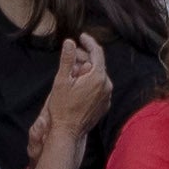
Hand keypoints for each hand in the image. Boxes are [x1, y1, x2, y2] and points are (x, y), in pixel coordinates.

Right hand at [30, 33, 112, 160]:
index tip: (81, 37)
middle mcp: (107, 86)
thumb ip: (68, 59)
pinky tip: (77, 85)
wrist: (67, 131)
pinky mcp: (104, 105)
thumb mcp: (62, 80)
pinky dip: (89, 82)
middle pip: (97, 64)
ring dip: (86, 71)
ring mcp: (107, 97)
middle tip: (70, 55)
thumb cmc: (63, 107)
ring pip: (97, 76)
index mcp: (98, 77)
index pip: (97, 52)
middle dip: (83, 58)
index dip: (89, 42)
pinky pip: (98, 88)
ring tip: (70, 73)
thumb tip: (70, 42)